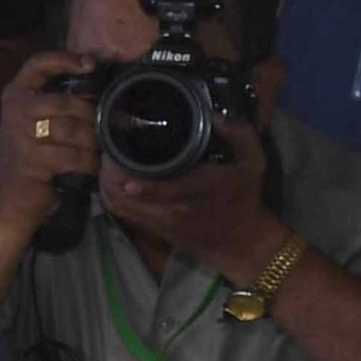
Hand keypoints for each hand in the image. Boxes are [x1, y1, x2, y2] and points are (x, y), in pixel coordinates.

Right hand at [0, 50, 101, 224]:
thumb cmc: (31, 155)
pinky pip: (74, 156)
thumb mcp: (36, 121)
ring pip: (73, 130)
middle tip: (104, 124)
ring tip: (100, 145)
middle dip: (91, 115)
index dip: (66, 59)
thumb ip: (56, 100)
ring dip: (93, 140)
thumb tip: (96, 82)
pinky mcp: (33, 162)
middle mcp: (16, 110)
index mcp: (16, 94)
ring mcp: (22, 137)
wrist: (11, 198)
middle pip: (65, 102)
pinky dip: (90, 161)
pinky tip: (94, 164)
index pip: (38, 64)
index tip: (91, 65)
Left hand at [101, 115, 287, 283]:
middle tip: (107, 147)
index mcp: (200, 190)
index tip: (119, 156)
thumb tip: (215, 117)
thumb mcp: (254, 163)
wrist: (241, 243)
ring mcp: (161, 222)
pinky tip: (111, 179)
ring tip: (106, 160)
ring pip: (121, 205)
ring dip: (108, 183)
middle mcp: (175, 209)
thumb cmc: (244, 198)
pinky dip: (112, 196)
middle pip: (128, 195)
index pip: (164, 188)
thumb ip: (240, 134)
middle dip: (112, 172)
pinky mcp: (154, 229)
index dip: (138, 178)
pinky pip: (123, 213)